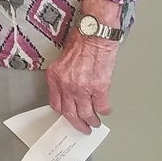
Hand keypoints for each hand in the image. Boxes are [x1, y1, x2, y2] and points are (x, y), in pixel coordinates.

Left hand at [47, 11, 121, 132]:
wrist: (95, 33)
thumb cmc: (81, 40)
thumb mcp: (63, 59)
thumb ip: (63, 75)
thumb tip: (68, 89)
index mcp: (56, 77)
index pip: (56, 104)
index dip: (64, 113)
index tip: (68, 116)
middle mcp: (67, 85)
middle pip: (71, 113)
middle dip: (78, 124)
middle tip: (83, 128)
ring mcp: (83, 88)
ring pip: (87, 114)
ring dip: (92, 121)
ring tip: (95, 123)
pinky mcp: (100, 87)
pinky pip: (102, 106)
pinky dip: (105, 110)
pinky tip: (106, 109)